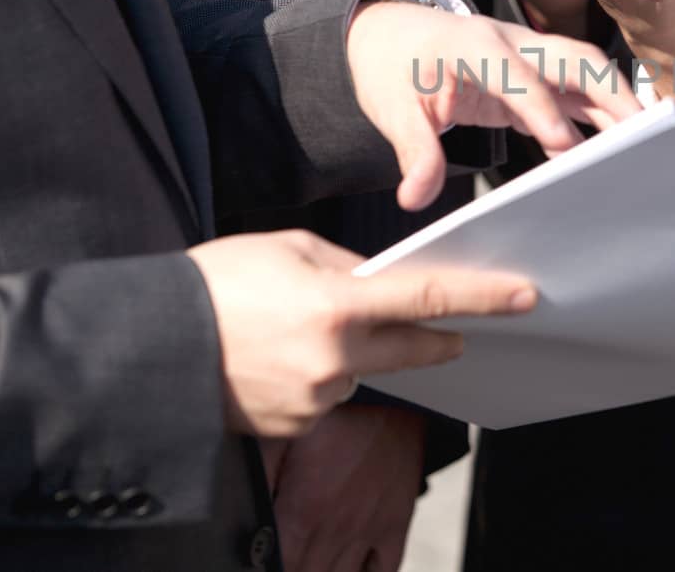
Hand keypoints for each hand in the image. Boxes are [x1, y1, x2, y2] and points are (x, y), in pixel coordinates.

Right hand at [187, 230, 535, 437]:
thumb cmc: (215, 284)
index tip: (524, 296)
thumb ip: (347, 267)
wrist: (149, 346)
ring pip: (363, 370)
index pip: (428, 298)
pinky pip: (328, 395)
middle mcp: (335, 358)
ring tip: (289, 330)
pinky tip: (275, 359)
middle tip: (448, 331)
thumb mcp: (286, 249)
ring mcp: (318, 398)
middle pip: (415, 349)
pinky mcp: (299, 425)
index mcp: (337, 304)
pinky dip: (316, 376)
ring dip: (351, 352)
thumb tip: (384, 284)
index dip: (483, 297)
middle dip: (436, 338)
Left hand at [268, 403, 424, 571]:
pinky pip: (384, 570)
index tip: (267, 558)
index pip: (279, 565)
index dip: (269, 565)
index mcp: (303, 511)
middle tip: (290, 555)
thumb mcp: (283, 438)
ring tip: (314, 562)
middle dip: (293, 568)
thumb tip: (241, 514)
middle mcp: (336, 528)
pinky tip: (351, 569)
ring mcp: (369, 529)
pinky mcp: (396, 523)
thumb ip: (259, 477)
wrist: (393, 397)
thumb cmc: (336, 413)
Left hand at [347, 2, 638, 209]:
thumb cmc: (394, 71)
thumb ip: (413, 151)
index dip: (538, 107)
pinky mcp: (539, 75)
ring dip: (620, 101)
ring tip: (649, 141)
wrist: (395, 36)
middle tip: (642, 133)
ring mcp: (531, 56)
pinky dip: (603, 115)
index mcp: (470, 44)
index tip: (561, 145)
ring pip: (588, 71)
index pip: (513, 73)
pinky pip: (579, 92)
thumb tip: (413, 198)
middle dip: (610, 92)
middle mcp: (511, 42)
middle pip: (572, 58)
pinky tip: (616, 149)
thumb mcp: (392, 110)